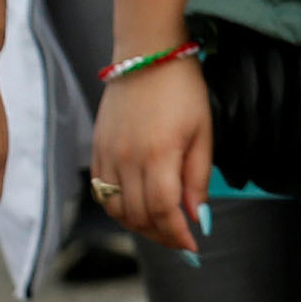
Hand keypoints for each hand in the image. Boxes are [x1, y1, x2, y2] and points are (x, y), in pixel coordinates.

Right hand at [90, 55, 213, 253]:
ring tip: (162, 225)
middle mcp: (127, 160)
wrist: (147, 55)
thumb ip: (198, 177)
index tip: (192, 247)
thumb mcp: (203, 131)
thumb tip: (196, 217)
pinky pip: (102, 193)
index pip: (163, 211)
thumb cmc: (183, 89)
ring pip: (117, 210)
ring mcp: (108, 155)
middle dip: (161, 235)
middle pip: (139, 216)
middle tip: (181, 239)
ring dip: (139, 225)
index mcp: (158, 154)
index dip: (177, 235)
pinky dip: (119, 208)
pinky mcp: (97, 150)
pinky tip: (138, 206)